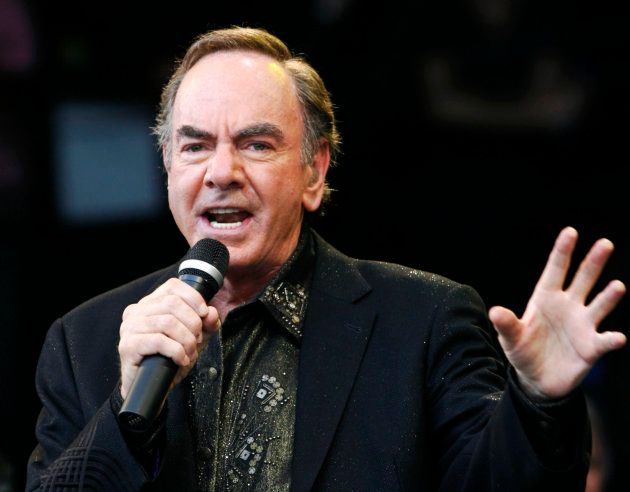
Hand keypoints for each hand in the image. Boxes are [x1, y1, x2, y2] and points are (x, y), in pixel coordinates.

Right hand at [118, 278, 220, 397]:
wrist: (152, 387)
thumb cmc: (170, 358)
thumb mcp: (195, 337)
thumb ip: (206, 323)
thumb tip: (211, 313)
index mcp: (150, 303)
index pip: (173, 286)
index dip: (193, 298)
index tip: (204, 314)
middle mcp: (136, 311)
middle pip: (172, 304)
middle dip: (192, 323)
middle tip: (197, 340)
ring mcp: (129, 328)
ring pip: (167, 322)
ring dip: (186, 340)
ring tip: (190, 352)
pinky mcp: (128, 346)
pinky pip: (158, 341)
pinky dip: (176, 351)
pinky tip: (181, 359)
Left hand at [489, 227, 626, 399]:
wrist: (537, 380)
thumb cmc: (523, 351)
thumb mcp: (510, 338)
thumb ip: (506, 324)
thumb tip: (495, 311)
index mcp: (545, 298)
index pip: (555, 270)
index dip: (562, 251)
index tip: (570, 232)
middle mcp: (568, 306)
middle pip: (583, 279)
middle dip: (593, 261)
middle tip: (605, 243)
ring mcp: (582, 325)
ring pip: (599, 305)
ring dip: (609, 296)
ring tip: (617, 287)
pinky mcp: (592, 347)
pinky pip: (605, 340)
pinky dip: (612, 339)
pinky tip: (617, 338)